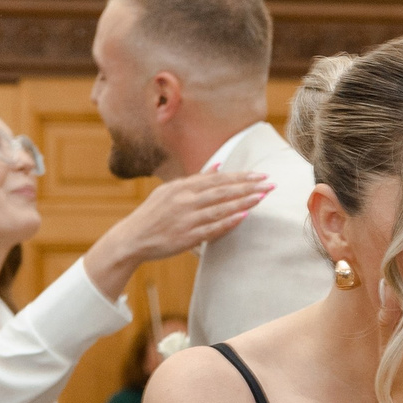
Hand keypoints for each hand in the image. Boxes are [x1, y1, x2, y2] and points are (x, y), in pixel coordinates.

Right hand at [84, 170, 274, 297]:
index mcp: (182, 187)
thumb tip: (219, 165)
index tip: (261, 174)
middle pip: (223, 191)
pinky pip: (212, 228)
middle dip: (248, 186)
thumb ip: (196, 179)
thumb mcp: (170, 190)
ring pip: (220, 208)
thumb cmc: (153, 214)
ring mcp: (186, 219)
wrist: (132, 238)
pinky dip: (228, 221)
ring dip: (243, 202)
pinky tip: (244, 216)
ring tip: (262, 197)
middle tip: (270, 183)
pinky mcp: (186, 237)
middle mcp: (185, 200)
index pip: (218, 179)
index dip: (241, 177)